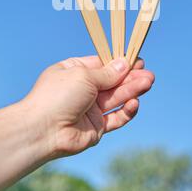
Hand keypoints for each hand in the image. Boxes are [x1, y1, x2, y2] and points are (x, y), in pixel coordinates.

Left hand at [23, 56, 154, 160]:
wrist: (43, 130)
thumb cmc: (58, 96)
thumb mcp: (84, 75)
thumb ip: (107, 73)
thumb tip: (124, 64)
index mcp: (75, 71)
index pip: (102, 64)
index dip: (119, 63)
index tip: (136, 59)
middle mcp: (83, 89)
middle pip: (112, 81)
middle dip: (130, 77)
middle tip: (148, 74)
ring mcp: (90, 109)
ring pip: (116, 98)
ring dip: (132, 90)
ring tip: (148, 83)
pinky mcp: (97, 127)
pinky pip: (116, 118)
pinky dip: (126, 110)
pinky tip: (135, 102)